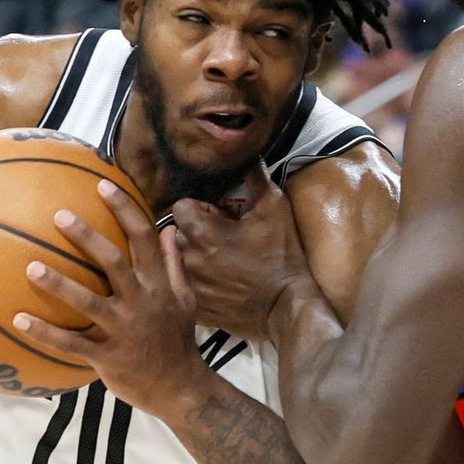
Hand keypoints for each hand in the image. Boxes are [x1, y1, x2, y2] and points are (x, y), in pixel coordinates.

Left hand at [13, 181, 207, 421]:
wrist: (180, 389)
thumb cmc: (177, 341)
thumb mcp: (184, 299)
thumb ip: (173, 264)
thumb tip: (168, 229)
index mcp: (157, 285)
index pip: (144, 238)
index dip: (125, 209)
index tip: (103, 185)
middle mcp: (141, 302)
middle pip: (114, 262)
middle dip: (88, 237)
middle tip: (59, 215)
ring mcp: (123, 330)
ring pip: (89, 303)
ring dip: (59, 284)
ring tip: (31, 267)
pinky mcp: (107, 356)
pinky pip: (71, 344)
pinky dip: (44, 333)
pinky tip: (18, 320)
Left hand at [172, 166, 310, 342]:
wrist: (288, 308)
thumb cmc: (282, 257)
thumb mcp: (276, 210)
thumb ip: (257, 178)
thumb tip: (249, 155)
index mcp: (202, 233)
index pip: (179, 207)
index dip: (199, 208)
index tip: (219, 216)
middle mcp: (188, 258)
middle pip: (175, 233)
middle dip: (193, 232)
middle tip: (220, 238)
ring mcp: (189, 285)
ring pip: (176, 261)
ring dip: (192, 256)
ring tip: (218, 261)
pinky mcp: (194, 307)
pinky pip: (184, 285)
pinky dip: (196, 281)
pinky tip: (220, 282)